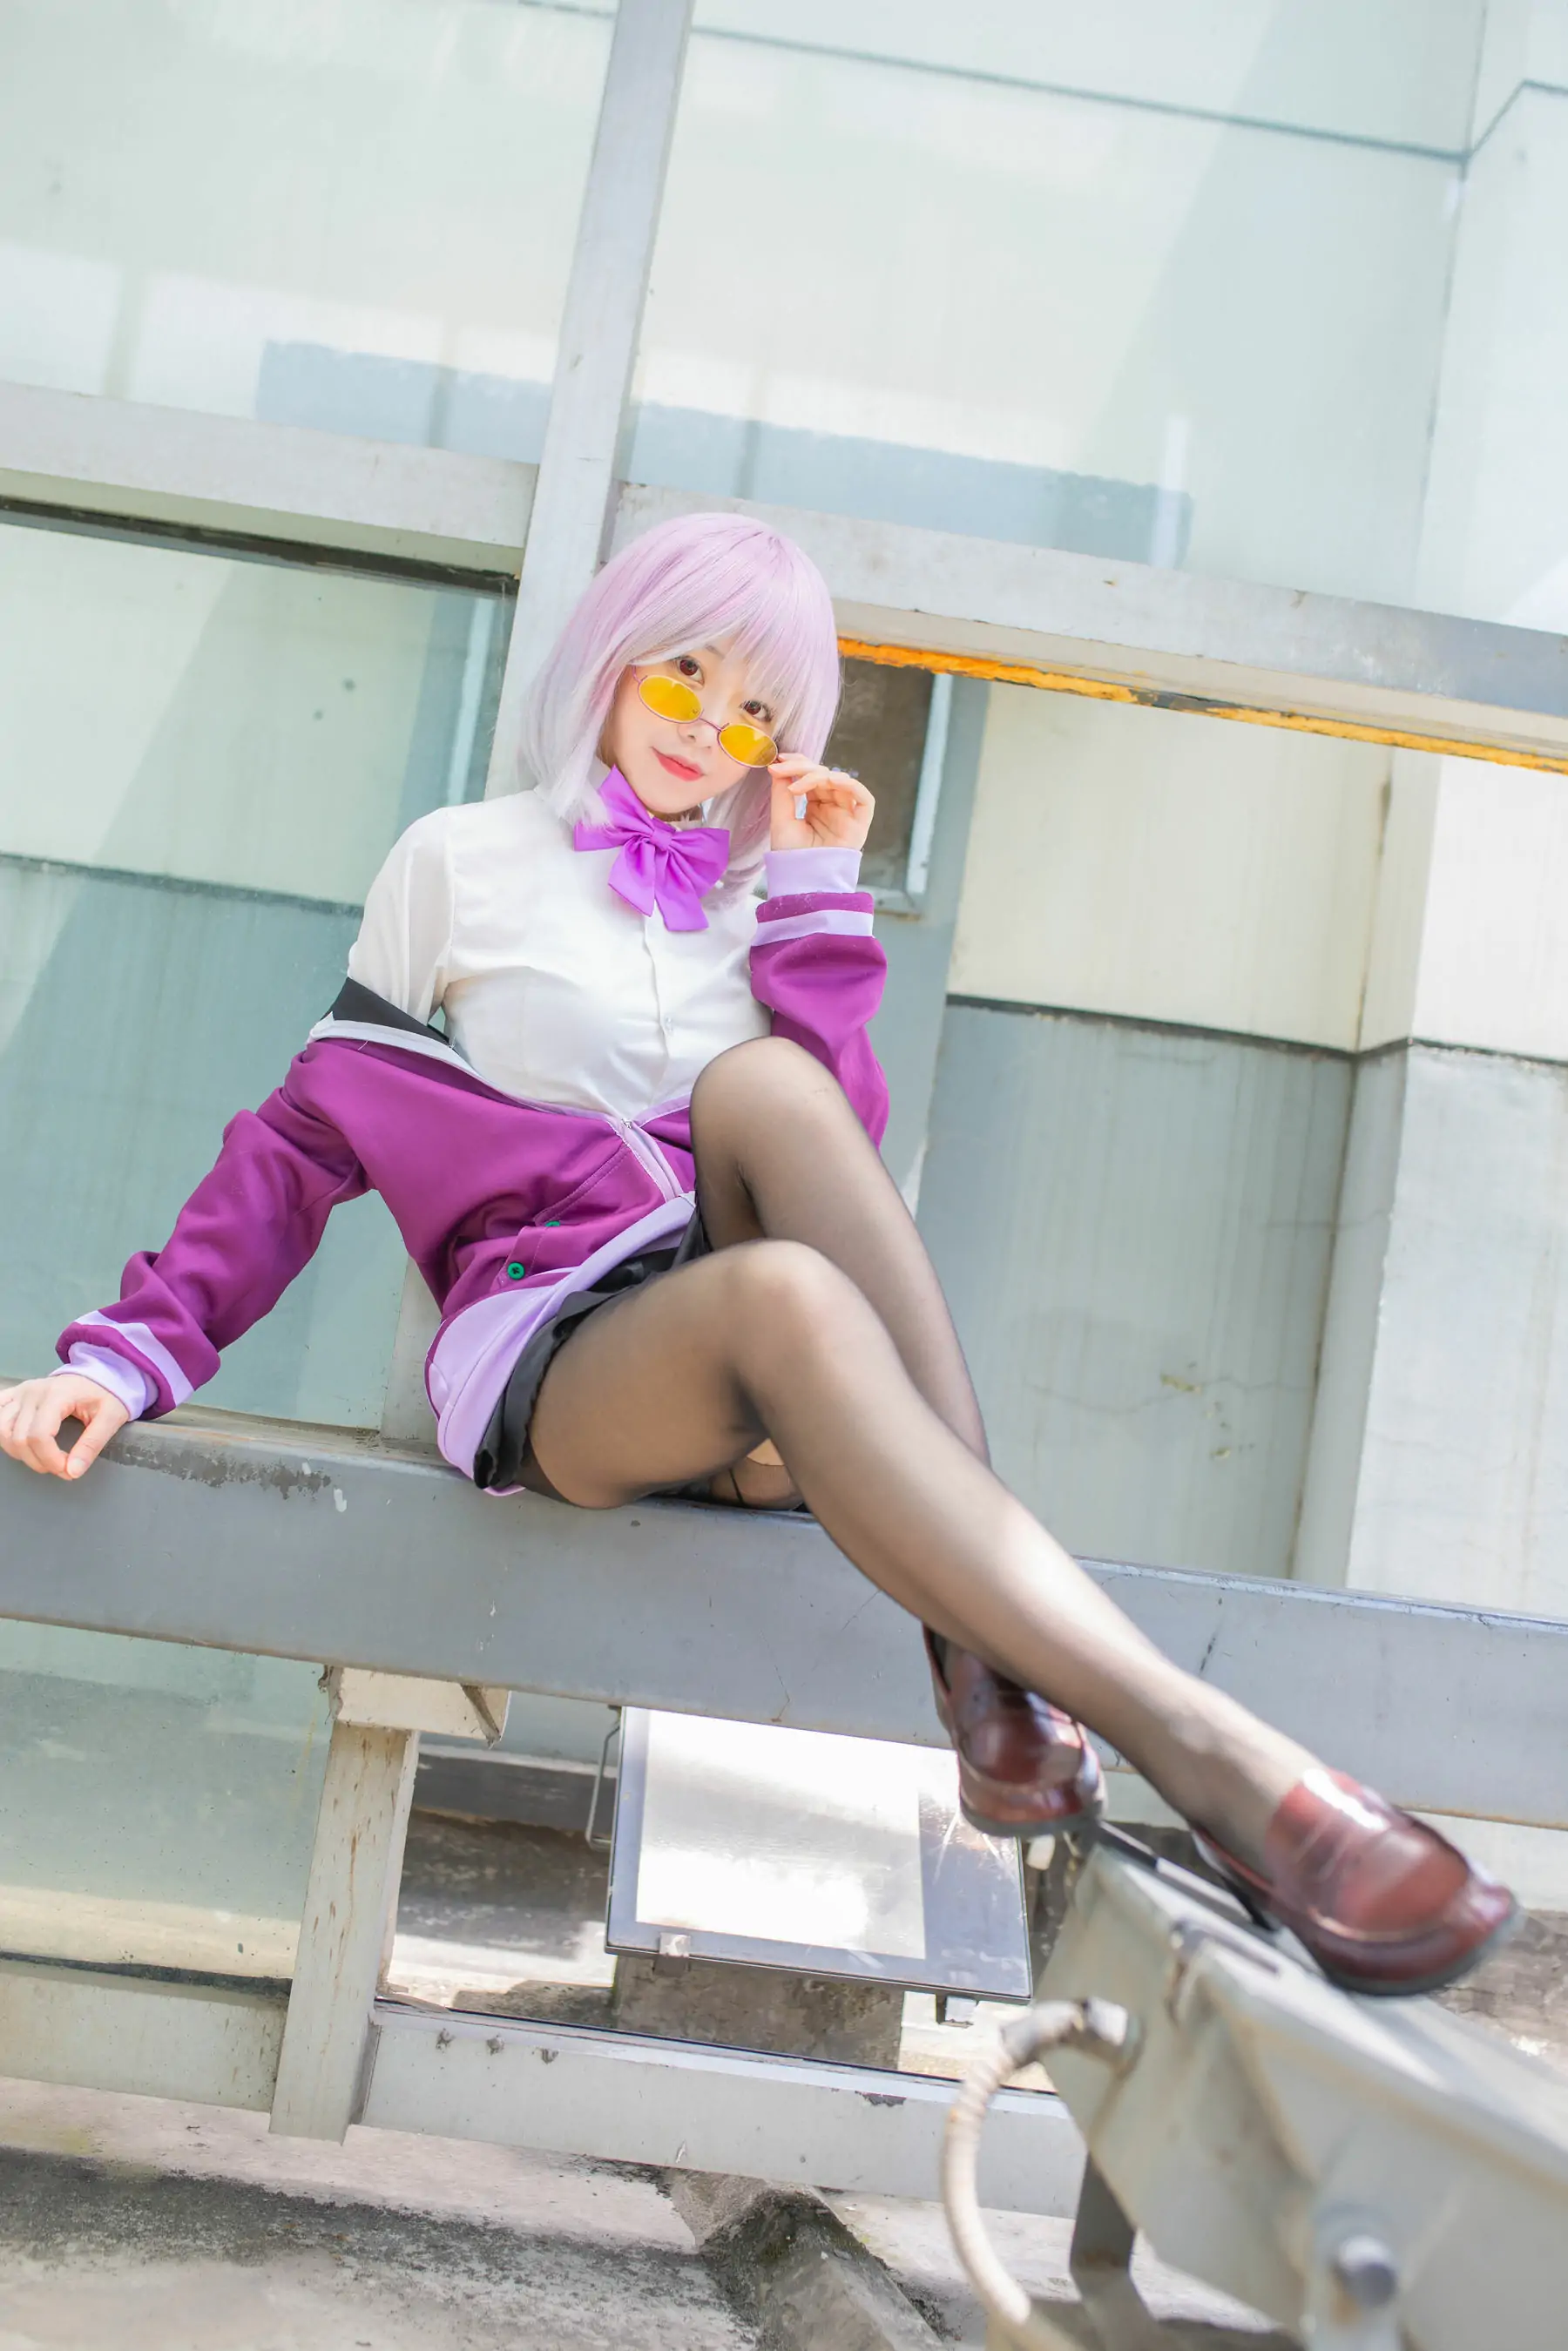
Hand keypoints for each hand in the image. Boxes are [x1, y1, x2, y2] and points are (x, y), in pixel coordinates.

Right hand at [0, 1375, 129, 1479]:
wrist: (98, 1374)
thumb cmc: (105, 1394)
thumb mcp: (111, 1418)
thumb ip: (92, 1445)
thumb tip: (73, 1471)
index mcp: (58, 1394)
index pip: (40, 1436)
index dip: (50, 1460)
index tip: (67, 1469)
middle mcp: (33, 1392)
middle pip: (19, 1438)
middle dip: (39, 1461)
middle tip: (61, 1467)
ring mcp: (21, 1392)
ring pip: (3, 1430)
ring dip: (19, 1452)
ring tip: (43, 1456)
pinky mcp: (14, 1395)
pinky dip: (3, 1434)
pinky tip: (19, 1443)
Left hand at [768, 755, 874, 852]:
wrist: (802, 881)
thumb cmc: (792, 856)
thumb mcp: (781, 819)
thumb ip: (781, 792)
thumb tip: (779, 766)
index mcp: (815, 805)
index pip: (811, 776)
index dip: (797, 764)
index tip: (778, 760)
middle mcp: (832, 807)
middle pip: (823, 775)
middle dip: (802, 768)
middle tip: (781, 768)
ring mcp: (846, 814)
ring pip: (840, 782)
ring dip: (819, 776)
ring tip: (798, 785)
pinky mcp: (859, 824)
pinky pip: (864, 798)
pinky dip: (850, 785)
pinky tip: (830, 782)